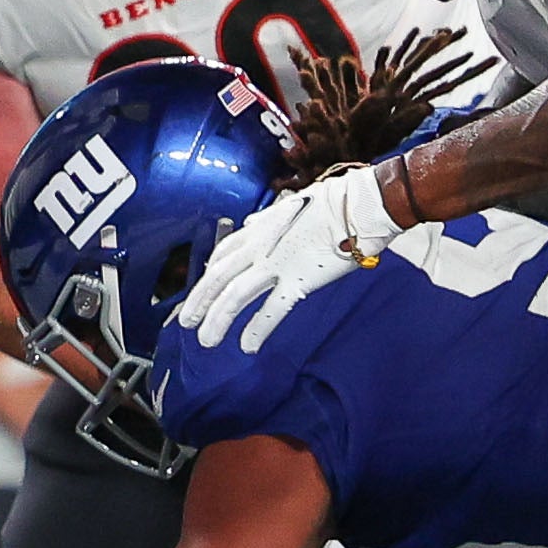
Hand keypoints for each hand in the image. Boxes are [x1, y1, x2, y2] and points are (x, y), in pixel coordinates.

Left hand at [175, 164, 400, 351]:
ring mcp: (277, 263)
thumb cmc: (336, 201)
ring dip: (217, 319)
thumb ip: (269, 218)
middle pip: (217, 276)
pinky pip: (271, 309)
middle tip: (185, 322)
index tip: (201, 288)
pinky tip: (247, 345)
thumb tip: (253, 222)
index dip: (207, 274)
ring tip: (206, 340)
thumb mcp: (293, 205)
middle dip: (198, 301)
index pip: (223, 253)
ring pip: (234, 295)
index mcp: (260, 228)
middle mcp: (260, 246)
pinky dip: (256, 329)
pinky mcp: (299, 279)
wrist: (361, 205)